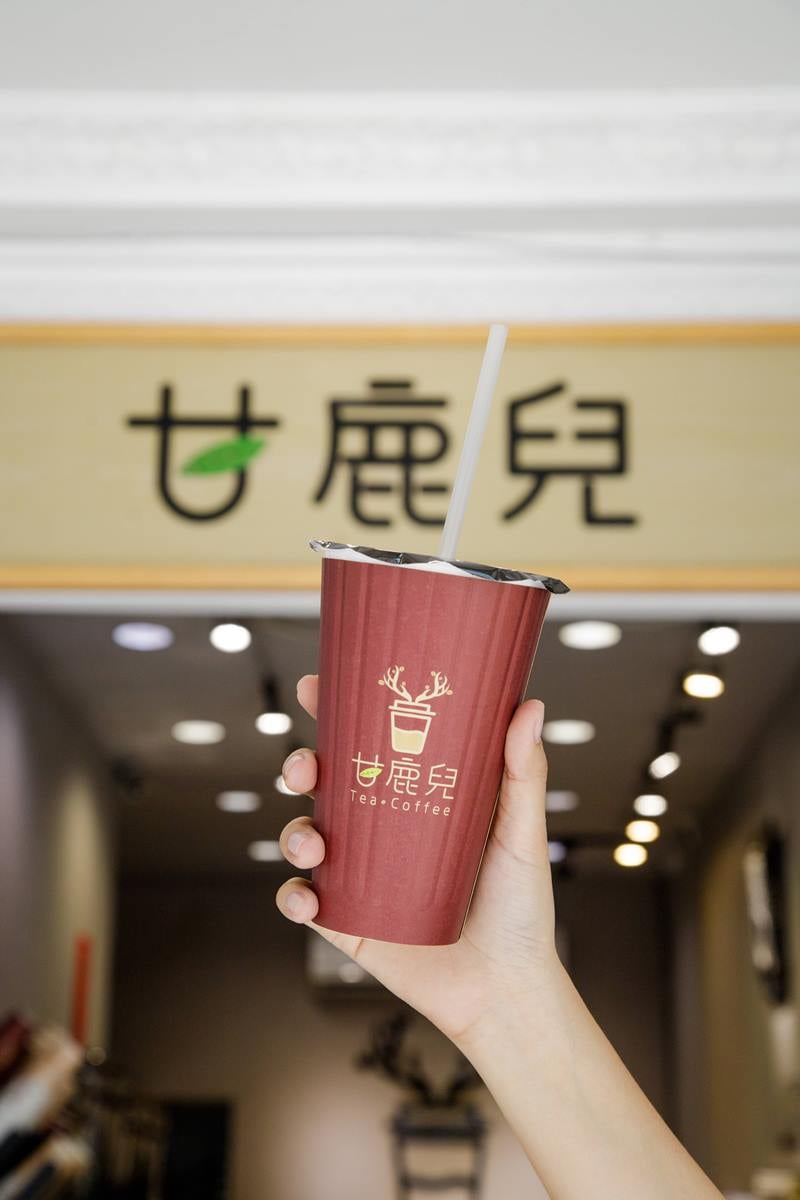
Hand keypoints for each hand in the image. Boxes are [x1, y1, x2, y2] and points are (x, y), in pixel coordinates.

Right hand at [276, 675, 558, 1046]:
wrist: (506, 990)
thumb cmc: (520, 908)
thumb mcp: (522, 835)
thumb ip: (523, 774)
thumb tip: (529, 705)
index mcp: (414, 798)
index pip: (369, 745)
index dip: (338, 713)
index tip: (319, 685)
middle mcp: (380, 833)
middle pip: (324, 785)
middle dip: (301, 765)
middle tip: (306, 766)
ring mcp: (360, 876)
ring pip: (305, 836)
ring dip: (294, 830)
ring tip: (314, 841)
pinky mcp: (347, 922)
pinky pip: (303, 901)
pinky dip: (293, 896)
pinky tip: (308, 897)